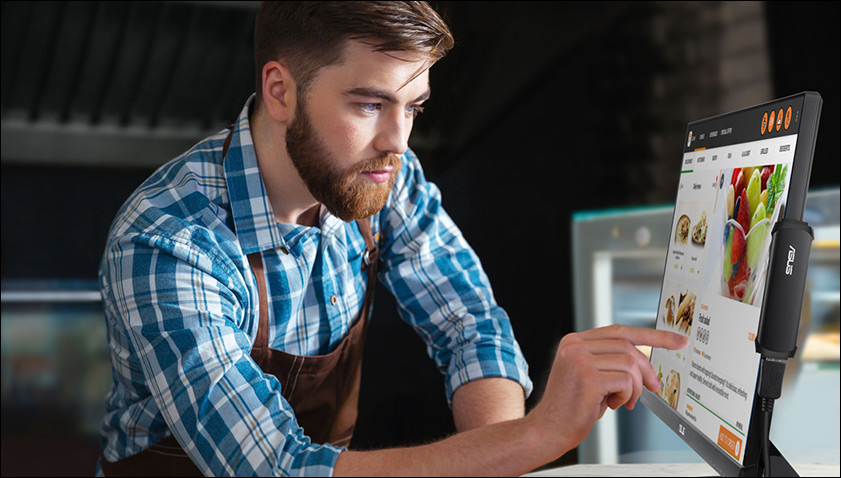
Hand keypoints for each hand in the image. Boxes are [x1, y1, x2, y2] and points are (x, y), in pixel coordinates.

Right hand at [529, 324, 687, 457]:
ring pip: (630, 364)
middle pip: (628, 346)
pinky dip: (627, 396)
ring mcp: (580, 359)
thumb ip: (610, 362)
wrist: (549, 429)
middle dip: (646, 369)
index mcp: (575, 341)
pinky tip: (614, 404)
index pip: (619, 330)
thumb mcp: (590, 376)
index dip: (652, 335)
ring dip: (635, 387)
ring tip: (624, 401)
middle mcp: (575, 345)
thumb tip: (645, 364)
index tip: (677, 340)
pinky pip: (625, 381)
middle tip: (653, 387)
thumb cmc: (572, 406)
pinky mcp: (587, 377)